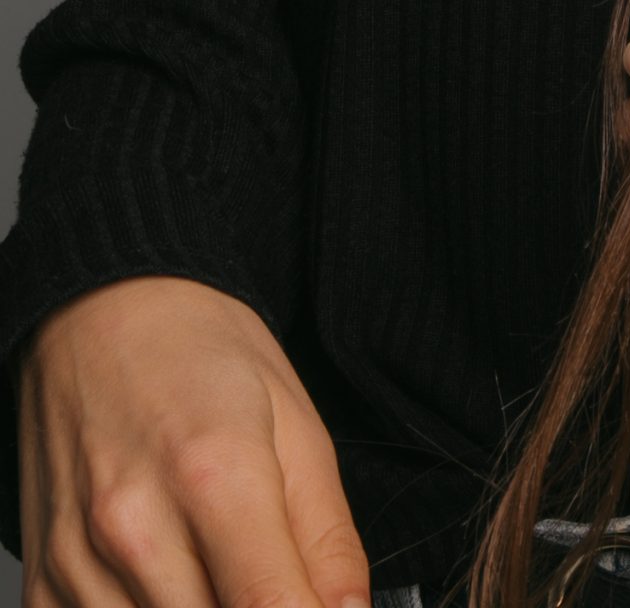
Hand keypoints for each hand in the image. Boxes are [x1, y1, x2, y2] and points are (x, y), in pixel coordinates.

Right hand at [12, 275, 369, 607]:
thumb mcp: (297, 424)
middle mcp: (134, 524)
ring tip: (215, 568)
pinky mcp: (42, 581)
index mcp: (216, 473)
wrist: (105, 308)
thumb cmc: (203, 354)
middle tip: (270, 576)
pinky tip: (163, 583)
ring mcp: (77, 559)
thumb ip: (328, 539)